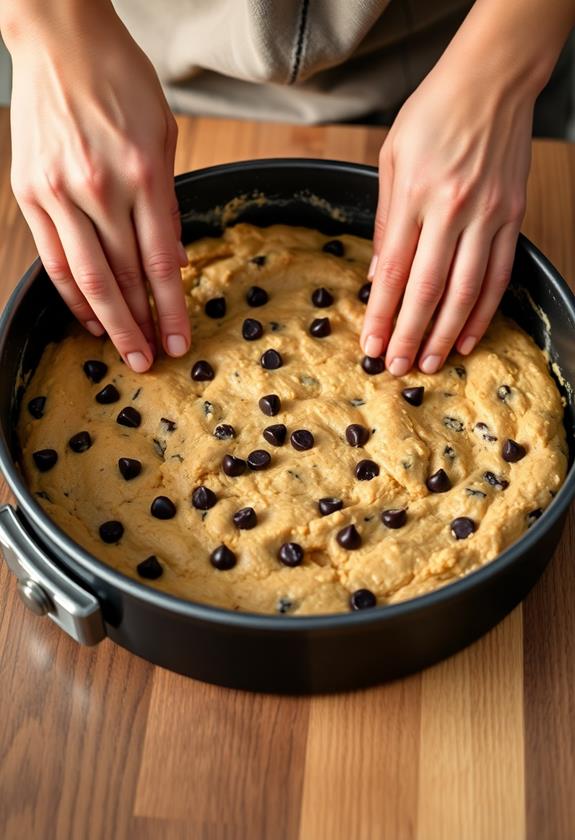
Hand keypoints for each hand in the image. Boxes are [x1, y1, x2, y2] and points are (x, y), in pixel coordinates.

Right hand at [5, 2, 188, 371]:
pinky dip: (73, 294)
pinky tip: (88, 318)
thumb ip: (168, 205)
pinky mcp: (30, 193)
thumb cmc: (121, 82)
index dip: (172, 309)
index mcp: (143, 173)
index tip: (181, 340)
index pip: (160, 262)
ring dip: (108, 322)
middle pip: (124, 279)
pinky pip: (54, 259)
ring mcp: (59, 192)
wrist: (60, 39)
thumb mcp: (163, 137)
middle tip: (153, 361)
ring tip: (125, 351)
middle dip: (141, 327)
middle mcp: (100, 187)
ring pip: (87, 278)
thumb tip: (172, 263)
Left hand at [361, 53, 533, 375]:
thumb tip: (379, 276)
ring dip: (447, 334)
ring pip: (465, 291)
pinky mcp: (512, 217)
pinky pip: (498, 275)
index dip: (382, 316)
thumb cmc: (433, 113)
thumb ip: (385, 221)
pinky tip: (469, 335)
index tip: (371, 346)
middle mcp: (452, 211)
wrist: (491, 81)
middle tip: (397, 368)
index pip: (394, 272)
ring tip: (431, 363)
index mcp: (415, 197)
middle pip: (428, 290)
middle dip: (410, 336)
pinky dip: (483, 311)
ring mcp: (487, 216)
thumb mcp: (392, 160)